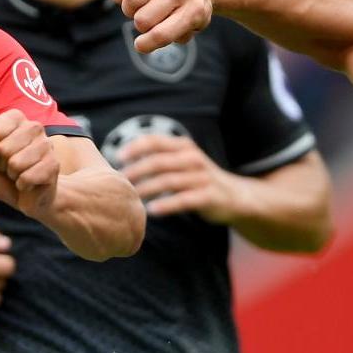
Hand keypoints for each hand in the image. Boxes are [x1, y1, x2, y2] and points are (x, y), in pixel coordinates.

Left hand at [0, 110, 59, 223]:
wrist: (28, 196)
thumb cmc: (3, 174)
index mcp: (15, 118)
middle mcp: (34, 127)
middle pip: (4, 148)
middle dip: (2, 164)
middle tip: (9, 167)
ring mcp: (46, 144)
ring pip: (16, 163)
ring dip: (13, 175)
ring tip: (19, 173)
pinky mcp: (53, 164)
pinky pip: (27, 177)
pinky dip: (23, 185)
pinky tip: (29, 182)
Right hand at [112, 0, 216, 56]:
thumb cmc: (191, 6)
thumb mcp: (193, 26)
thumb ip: (174, 36)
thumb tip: (146, 41)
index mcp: (195, 10)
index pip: (161, 34)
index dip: (145, 44)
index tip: (140, 45)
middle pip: (142, 20)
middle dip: (141, 26)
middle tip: (148, 21)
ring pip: (131, 0)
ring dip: (130, 10)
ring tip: (140, 8)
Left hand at [118, 131, 239, 222]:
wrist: (235, 196)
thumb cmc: (199, 179)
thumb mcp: (183, 162)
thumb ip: (160, 158)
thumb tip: (125, 161)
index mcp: (184, 147)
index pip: (156, 141)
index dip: (136, 147)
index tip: (118, 157)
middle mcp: (193, 158)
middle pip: (158, 162)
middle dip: (136, 171)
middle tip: (120, 182)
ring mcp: (201, 177)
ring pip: (168, 181)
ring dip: (147, 189)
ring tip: (132, 197)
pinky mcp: (208, 196)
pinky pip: (183, 200)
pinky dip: (166, 204)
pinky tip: (152, 210)